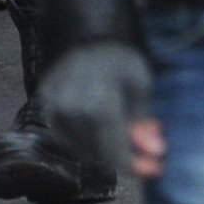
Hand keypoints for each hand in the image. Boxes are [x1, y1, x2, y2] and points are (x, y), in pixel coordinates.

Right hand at [40, 38, 163, 183]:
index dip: (135, 165)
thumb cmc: (116, 56)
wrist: (82, 35)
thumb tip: (155, 152)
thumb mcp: (140, 82)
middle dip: (125, 159)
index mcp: (98, 104)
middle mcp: (73, 113)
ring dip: (107, 152)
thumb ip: (144, 120)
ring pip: (84, 151)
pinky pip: (70, 141)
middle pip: (101, 155)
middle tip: (146, 156)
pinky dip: (89, 144)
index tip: (155, 168)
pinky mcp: (48, 114)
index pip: (115, 151)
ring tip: (126, 139)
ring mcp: (56, 114)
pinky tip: (104, 134)